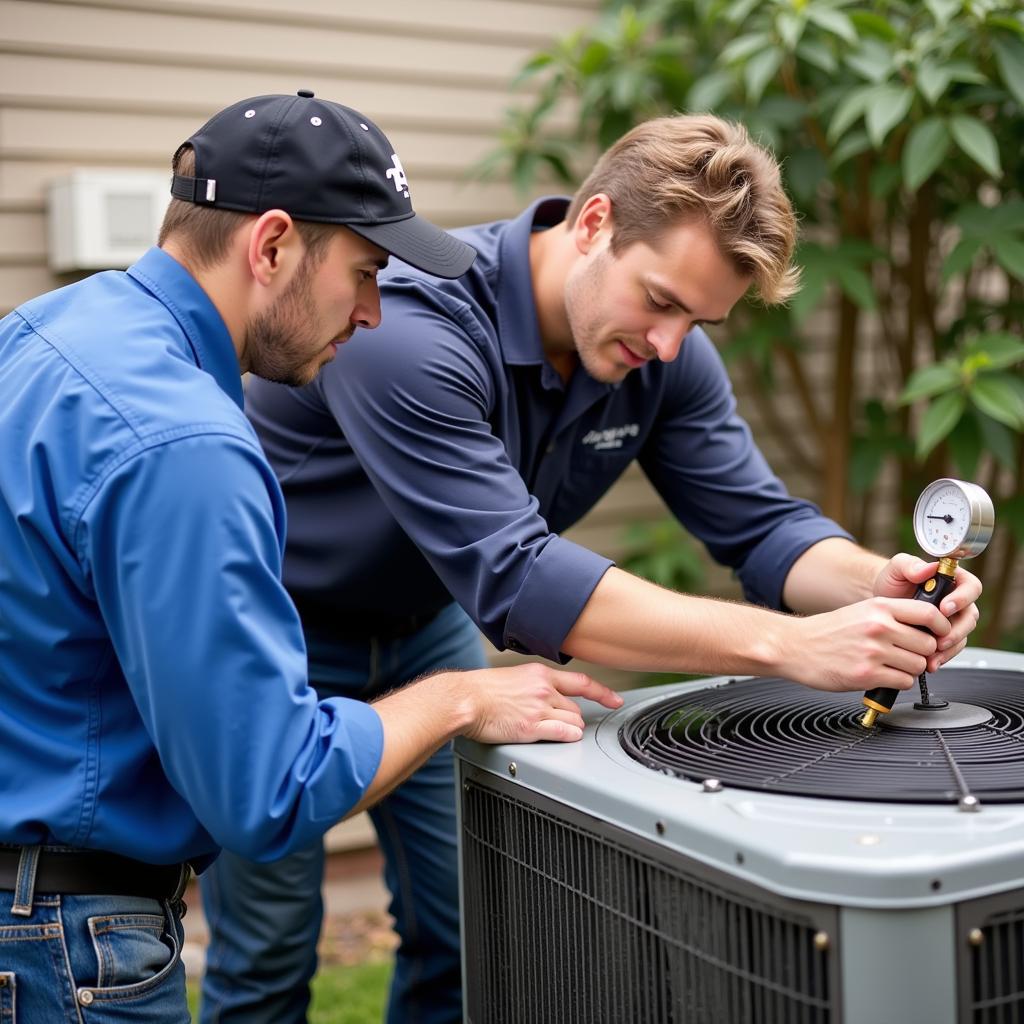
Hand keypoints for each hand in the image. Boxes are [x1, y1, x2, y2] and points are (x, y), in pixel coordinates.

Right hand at [457, 663, 622, 743]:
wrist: (464, 699)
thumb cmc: (481, 690)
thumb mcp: (514, 677)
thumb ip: (534, 684)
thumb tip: (546, 693)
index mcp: (540, 674)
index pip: (581, 682)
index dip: (603, 692)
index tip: (615, 699)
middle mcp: (544, 689)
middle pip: (576, 708)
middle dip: (572, 719)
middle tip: (558, 724)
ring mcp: (539, 708)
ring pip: (573, 722)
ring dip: (569, 729)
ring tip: (551, 731)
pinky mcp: (532, 727)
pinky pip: (563, 733)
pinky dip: (568, 737)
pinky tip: (565, 737)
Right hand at [781, 596, 951, 692]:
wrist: (795, 646)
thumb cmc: (828, 632)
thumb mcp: (861, 611)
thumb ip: (893, 616)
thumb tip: (928, 628)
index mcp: (879, 607)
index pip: (929, 614)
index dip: (942, 627)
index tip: (940, 634)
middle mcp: (878, 627)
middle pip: (928, 644)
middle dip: (922, 653)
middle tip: (908, 654)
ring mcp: (873, 651)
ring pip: (918, 665)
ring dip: (909, 669)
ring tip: (891, 665)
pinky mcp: (866, 674)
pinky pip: (903, 682)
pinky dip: (897, 682)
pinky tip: (882, 675)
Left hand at [873, 553, 981, 670]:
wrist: (881, 605)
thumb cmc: (892, 582)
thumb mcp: (896, 569)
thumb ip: (909, 564)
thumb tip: (925, 568)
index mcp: (952, 580)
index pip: (971, 587)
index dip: (962, 598)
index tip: (945, 607)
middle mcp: (957, 601)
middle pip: (970, 616)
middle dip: (957, 630)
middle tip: (940, 638)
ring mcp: (952, 621)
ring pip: (962, 636)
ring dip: (950, 647)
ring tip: (933, 654)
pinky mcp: (943, 637)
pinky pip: (950, 649)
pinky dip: (942, 657)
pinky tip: (930, 662)